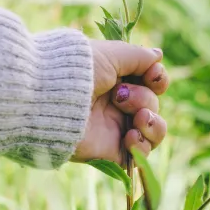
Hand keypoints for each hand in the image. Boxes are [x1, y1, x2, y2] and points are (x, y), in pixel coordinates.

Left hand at [72, 40, 169, 164]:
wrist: (51, 99)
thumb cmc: (80, 71)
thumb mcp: (111, 55)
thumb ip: (138, 57)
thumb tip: (158, 56)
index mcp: (115, 79)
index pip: (150, 81)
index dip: (157, 79)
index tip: (152, 75)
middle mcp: (116, 104)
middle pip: (152, 104)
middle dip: (144, 98)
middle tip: (120, 96)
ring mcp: (114, 128)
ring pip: (153, 129)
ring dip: (153, 122)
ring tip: (138, 118)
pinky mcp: (111, 150)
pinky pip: (141, 154)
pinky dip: (142, 145)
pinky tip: (130, 135)